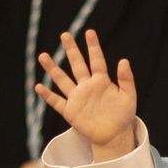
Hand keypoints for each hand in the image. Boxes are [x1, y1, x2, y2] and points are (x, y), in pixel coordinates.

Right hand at [35, 30, 136, 159]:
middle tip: (65, 35)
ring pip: (62, 80)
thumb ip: (127, 79)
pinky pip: (57, 101)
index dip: (93, 46)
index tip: (89, 32)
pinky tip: (39, 87)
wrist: (114, 135)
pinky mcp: (70, 111)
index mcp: (101, 81)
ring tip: (43, 56)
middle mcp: (87, 86)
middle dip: (71, 50)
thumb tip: (124, 60)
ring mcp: (77, 98)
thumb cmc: (123, 115)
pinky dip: (48, 95)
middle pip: (77, 65)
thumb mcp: (129, 96)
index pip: (96, 60)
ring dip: (53, 69)